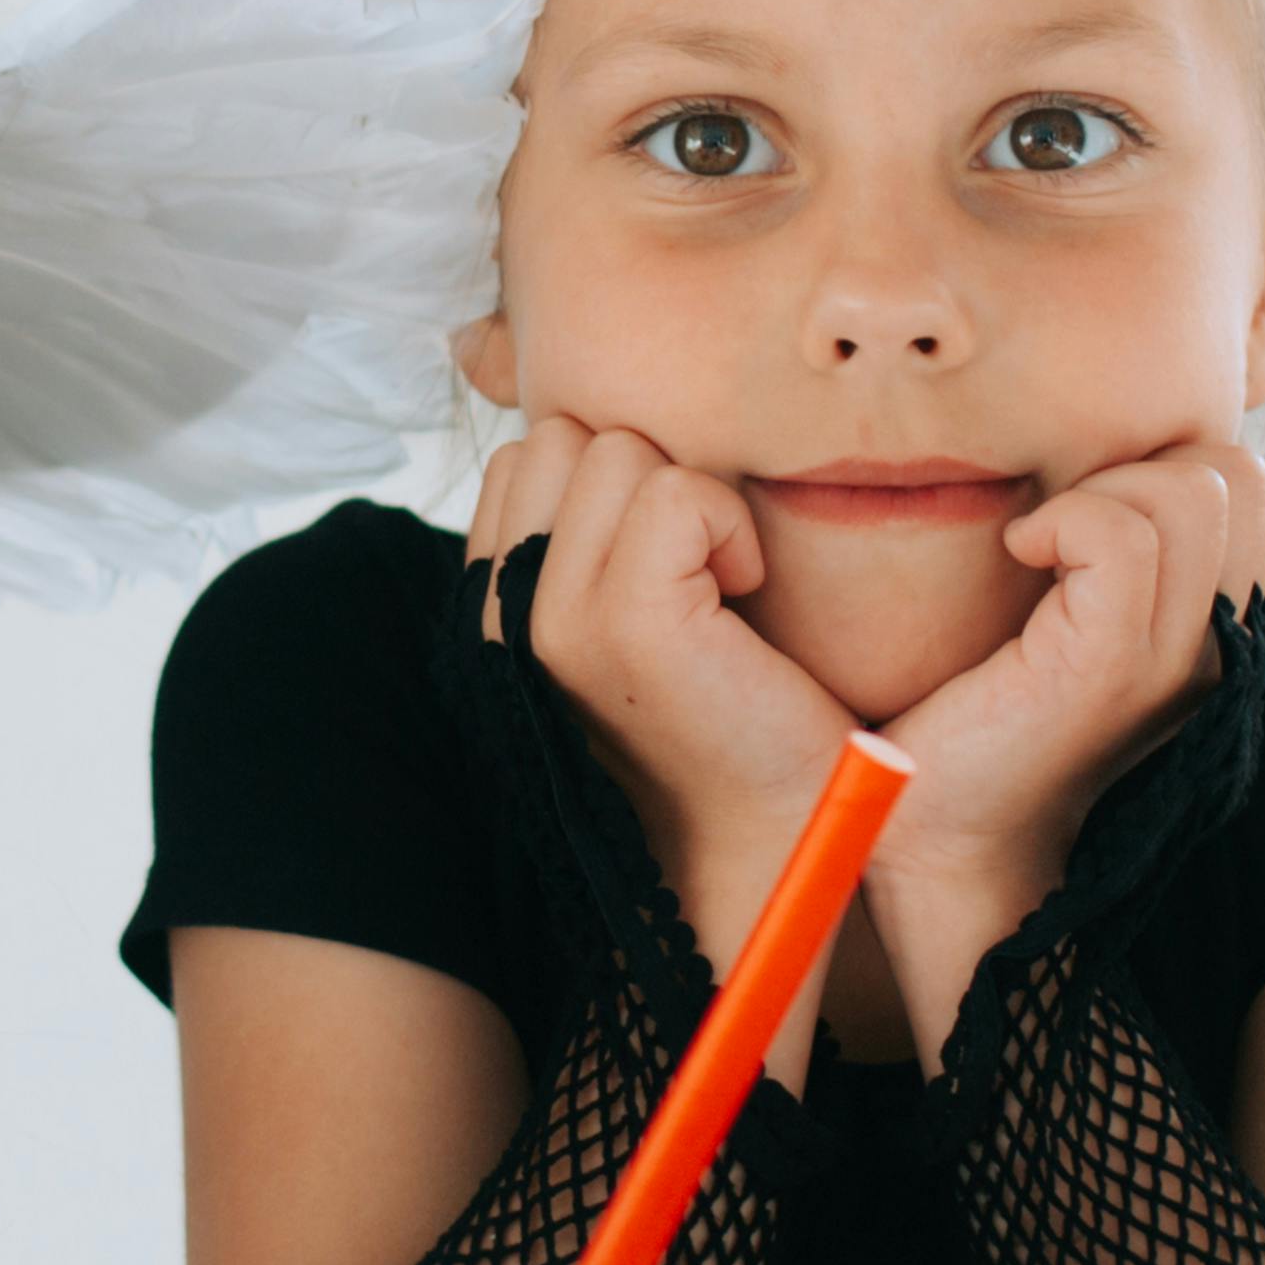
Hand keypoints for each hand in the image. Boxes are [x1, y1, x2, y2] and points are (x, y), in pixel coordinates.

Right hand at [469, 415, 858, 867]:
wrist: (775, 844)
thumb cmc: (729, 724)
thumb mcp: (630, 610)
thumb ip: (586, 528)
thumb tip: (579, 420)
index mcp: (488, 611)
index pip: (529, 457)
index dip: (616, 488)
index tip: (670, 571)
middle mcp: (497, 615)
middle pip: (564, 436)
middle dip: (645, 481)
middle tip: (695, 577)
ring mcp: (548, 621)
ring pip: (613, 449)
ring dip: (688, 499)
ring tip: (716, 591)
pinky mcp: (620, 626)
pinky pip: (674, 492)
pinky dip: (729, 525)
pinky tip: (744, 599)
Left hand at [877, 440, 1264, 899]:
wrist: (937, 834)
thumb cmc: (979, 718)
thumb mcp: (1073, 617)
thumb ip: (1121, 550)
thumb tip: (1119, 455)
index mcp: (1215, 625)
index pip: (1259, 487)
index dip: (1171, 463)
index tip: (1088, 513)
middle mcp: (1215, 643)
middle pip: (1240, 474)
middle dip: (1142, 463)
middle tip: (1062, 525)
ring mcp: (1170, 659)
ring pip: (1195, 491)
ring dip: (1101, 489)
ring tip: (1042, 544)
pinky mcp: (1107, 670)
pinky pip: (1123, 539)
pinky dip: (1063, 519)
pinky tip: (1016, 554)